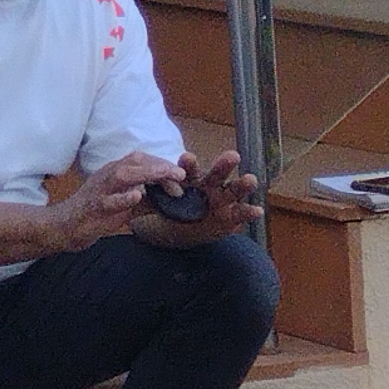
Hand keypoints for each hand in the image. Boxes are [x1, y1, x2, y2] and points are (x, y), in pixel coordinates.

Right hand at [58, 152, 178, 248]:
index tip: (182, 175)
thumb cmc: (99, 212)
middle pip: (135, 161)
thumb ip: (151, 199)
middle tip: (181, 174)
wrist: (67, 226)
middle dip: (160, 165)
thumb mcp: (129, 203)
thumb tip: (176, 197)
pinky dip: (124, 197)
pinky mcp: (93, 207)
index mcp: (117, 171)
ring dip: (147, 174)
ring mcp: (100, 189)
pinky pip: (108, 200)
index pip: (142, 160)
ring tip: (165, 176)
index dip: (163, 165)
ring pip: (123, 175)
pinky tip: (138, 196)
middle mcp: (108, 175)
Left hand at [146, 149, 265, 244]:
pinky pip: (242, 213)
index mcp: (192, 180)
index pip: (190, 169)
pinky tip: (259, 210)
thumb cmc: (174, 213)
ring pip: (235, 189)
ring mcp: (224, 200)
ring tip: (251, 179)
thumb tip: (129, 188)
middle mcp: (210, 186)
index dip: (189, 164)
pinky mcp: (232, 216)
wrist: (185, 232)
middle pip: (217, 173)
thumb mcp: (159, 205)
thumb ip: (150, 196)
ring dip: (243, 184)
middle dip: (224, 165)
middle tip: (232, 155)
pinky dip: (250, 212)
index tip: (186, 157)